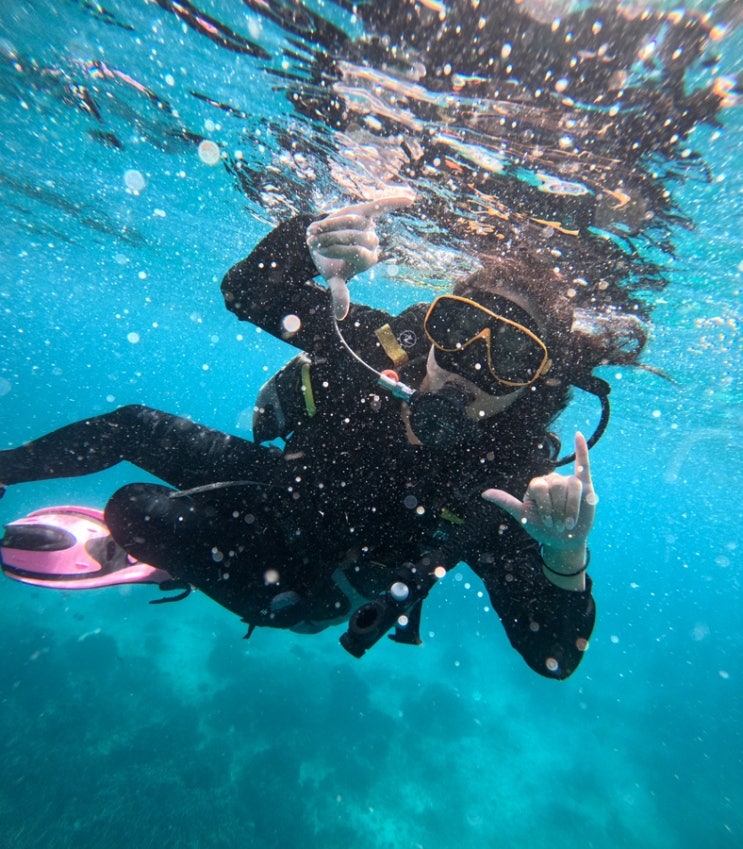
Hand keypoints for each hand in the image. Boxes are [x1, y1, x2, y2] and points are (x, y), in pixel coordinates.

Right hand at [306, 193, 414, 319]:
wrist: (320, 241)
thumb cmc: (328, 262)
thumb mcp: (332, 278)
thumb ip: (339, 294)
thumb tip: (341, 317)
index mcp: (367, 260)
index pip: (356, 252)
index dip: (336, 250)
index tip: (318, 251)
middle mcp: (372, 243)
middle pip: (354, 237)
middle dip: (332, 239)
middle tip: (314, 242)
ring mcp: (368, 227)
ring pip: (352, 221)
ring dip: (331, 225)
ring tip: (315, 230)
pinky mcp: (365, 211)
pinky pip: (381, 206)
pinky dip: (395, 202)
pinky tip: (410, 199)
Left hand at [482, 433, 596, 585]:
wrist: (563, 541)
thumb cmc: (543, 528)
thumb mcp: (523, 516)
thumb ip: (506, 502)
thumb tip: (483, 493)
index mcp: (536, 485)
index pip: (540, 487)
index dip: (545, 506)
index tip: (547, 523)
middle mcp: (552, 480)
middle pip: (557, 486)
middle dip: (558, 509)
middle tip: (559, 525)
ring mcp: (568, 482)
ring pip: (573, 487)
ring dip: (572, 508)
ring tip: (569, 523)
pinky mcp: (585, 485)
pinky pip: (583, 464)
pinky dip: (581, 449)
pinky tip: (578, 435)